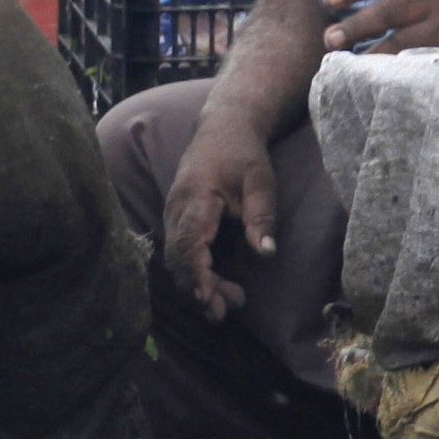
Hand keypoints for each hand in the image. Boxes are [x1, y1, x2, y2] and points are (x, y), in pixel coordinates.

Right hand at [157, 121, 276, 319]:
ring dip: (196, 284)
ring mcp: (172, 214)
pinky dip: (193, 273)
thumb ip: (261, 216)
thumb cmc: (243, 153)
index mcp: (195, 197)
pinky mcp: (177, 220)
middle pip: (177, 257)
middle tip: (224, 312)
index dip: (195, 273)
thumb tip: (266, 253)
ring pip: (175, 259)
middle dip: (196, 288)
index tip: (207, 298)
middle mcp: (176, 208)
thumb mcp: (260, 180)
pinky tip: (214, 287)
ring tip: (226, 304)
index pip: (187, 242)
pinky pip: (178, 252)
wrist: (222, 126)